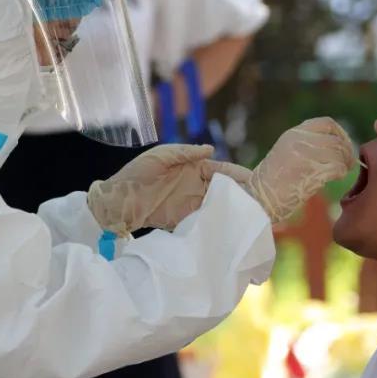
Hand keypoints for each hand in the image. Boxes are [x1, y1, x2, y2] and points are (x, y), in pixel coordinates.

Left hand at [87, 144, 251, 235]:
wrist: (117, 201)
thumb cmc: (136, 172)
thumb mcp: (160, 156)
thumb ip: (185, 153)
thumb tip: (211, 149)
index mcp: (192, 168)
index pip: (220, 170)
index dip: (236, 174)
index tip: (253, 179)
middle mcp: (194, 186)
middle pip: (223, 190)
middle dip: (240, 194)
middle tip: (259, 201)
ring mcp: (189, 204)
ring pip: (216, 206)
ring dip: (231, 210)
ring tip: (249, 217)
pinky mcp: (182, 220)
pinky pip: (203, 220)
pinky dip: (215, 223)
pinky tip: (227, 228)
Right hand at [245, 117, 353, 223]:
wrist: (258, 198)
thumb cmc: (272, 182)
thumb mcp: (285, 153)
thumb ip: (305, 146)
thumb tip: (334, 146)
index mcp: (293, 134)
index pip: (327, 123)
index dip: (341, 134)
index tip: (344, 146)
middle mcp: (300, 140)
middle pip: (337, 139)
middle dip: (347, 150)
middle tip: (349, 162)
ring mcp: (305, 154)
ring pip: (339, 152)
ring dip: (345, 163)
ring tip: (342, 171)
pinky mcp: (310, 170)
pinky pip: (337, 167)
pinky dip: (341, 172)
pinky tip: (337, 178)